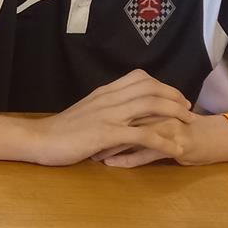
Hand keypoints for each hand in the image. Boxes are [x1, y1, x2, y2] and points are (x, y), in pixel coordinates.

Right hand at [26, 71, 194, 166]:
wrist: (39, 139)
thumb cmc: (60, 130)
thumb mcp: (85, 111)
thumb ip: (104, 108)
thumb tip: (122, 111)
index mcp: (104, 92)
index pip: (140, 78)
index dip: (162, 85)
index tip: (174, 97)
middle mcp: (110, 99)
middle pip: (152, 88)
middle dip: (176, 97)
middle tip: (188, 110)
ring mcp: (109, 115)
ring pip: (151, 106)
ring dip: (175, 114)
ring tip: (188, 125)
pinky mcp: (107, 134)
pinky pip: (142, 134)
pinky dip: (163, 141)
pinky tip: (174, 149)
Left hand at [94, 111, 227, 168]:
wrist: (213, 139)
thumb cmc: (184, 128)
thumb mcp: (159, 117)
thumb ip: (139, 113)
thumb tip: (113, 116)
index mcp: (153, 103)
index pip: (123, 105)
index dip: (102, 117)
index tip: (83, 127)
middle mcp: (158, 113)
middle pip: (124, 119)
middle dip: (102, 132)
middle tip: (84, 142)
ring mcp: (166, 129)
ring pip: (133, 136)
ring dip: (111, 147)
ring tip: (94, 156)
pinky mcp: (174, 145)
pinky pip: (147, 153)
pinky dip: (128, 159)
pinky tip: (112, 165)